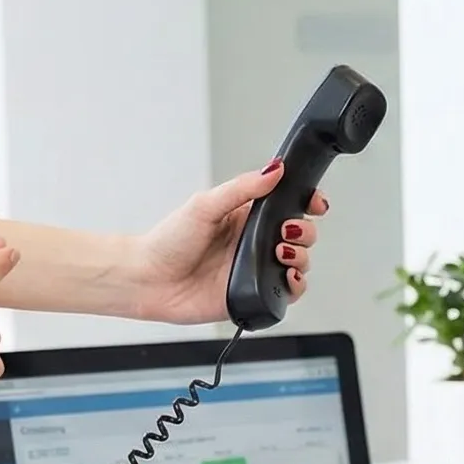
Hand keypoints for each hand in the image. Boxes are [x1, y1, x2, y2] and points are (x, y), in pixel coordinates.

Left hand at [124, 160, 329, 323]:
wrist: (149, 281)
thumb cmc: (167, 242)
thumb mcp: (205, 205)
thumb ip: (243, 188)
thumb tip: (274, 169)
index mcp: (245, 215)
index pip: (288, 204)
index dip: (307, 202)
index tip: (314, 202)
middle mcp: (254, 241)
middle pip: (301, 233)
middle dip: (305, 231)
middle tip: (286, 231)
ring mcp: (256, 268)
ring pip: (300, 262)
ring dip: (301, 257)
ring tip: (280, 253)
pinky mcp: (254, 294)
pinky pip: (289, 292)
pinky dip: (296, 286)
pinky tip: (286, 278)